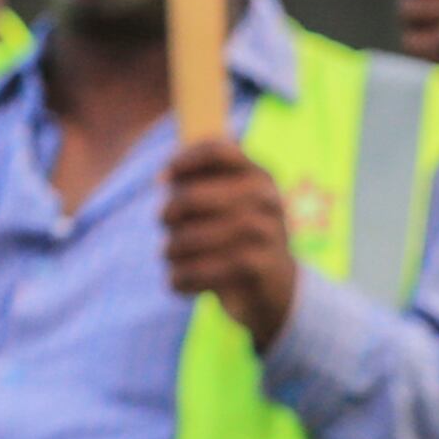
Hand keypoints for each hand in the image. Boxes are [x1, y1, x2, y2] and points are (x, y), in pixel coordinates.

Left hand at [162, 136, 300, 349]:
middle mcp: (266, 198)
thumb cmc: (236, 237)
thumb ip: (196, 185)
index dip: (183, 161)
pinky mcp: (260, 267)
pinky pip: (200, 270)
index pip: (217, 151)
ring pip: (193, 237)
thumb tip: (165, 179)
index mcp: (257, 175)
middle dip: (169, 212)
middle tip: (164, 222)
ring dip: (172, 249)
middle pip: (192, 197)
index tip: (162, 178)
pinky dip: (183, 277)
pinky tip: (179, 280)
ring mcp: (267, 232)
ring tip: (170, 253)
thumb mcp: (224, 206)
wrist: (276, 287)